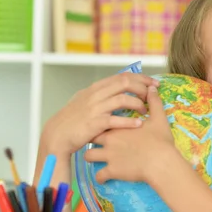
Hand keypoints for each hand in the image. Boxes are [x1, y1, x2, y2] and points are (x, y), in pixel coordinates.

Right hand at [42, 72, 158, 155]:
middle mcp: (96, 95)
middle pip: (125, 83)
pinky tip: (139, 124)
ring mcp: (95, 108)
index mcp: (95, 88)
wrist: (57, 135)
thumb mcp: (85, 100)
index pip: (122, 76)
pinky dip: (129, 121)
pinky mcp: (95, 123)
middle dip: (143, 87)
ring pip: (122, 99)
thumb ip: (102, 93)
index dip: (141, 78)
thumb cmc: (74, 119)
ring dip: (138, 103)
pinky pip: (116, 120)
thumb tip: (120, 87)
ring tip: (145, 111)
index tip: (154, 83)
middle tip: (153, 95)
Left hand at [84, 86, 175, 183]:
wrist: (160, 162)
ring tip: (99, 160)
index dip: (101, 123)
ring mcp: (108, 157)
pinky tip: (104, 178)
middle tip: (98, 142)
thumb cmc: (160, 141)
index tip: (104, 125)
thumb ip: (154, 103)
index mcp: (119, 126)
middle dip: (91, 139)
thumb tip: (152, 88)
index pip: (101, 121)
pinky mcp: (112, 171)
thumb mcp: (159, 119)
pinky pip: (99, 176)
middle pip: (91, 137)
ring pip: (89, 156)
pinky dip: (100, 177)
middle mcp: (109, 140)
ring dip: (92, 158)